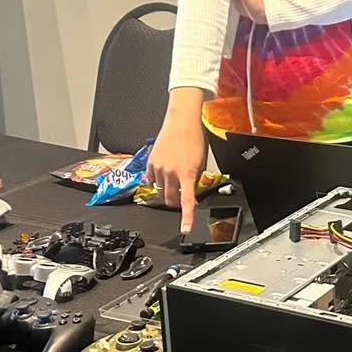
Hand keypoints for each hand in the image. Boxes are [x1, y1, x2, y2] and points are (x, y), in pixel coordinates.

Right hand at [146, 118, 206, 232]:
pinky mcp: (151, 163)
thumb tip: (191, 191)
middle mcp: (172, 173)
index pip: (187, 202)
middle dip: (175, 202)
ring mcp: (159, 169)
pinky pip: (151, 180)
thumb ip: (195, 178)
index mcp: (188, 174)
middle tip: (179, 197)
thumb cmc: (194, 140)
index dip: (186, 218)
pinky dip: (156, 180)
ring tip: (173, 175)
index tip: (186, 229)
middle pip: (170, 199)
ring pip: (161, 190)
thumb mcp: (201, 162)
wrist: (181, 123)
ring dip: (166, 189)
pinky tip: (162, 172)